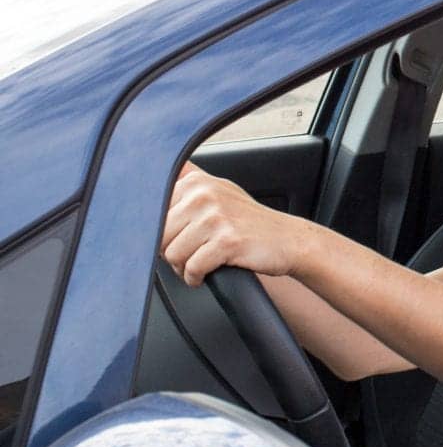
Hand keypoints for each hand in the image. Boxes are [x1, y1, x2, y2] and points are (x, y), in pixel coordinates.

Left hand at [161, 162, 309, 285]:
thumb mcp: (219, 190)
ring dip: (183, 267)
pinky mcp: (227, 241)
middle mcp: (204, 195)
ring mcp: (216, 218)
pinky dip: (195, 278)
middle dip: (171, 253)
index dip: (163, 233)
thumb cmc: (250, 221)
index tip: (180, 238)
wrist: (288, 240)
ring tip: (198, 265)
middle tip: (191, 255)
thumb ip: (189, 180)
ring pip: (172, 254)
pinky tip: (205, 274)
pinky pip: (193, 268)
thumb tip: (150, 168)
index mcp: (197, 182)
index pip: (153, 213)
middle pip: (159, 236)